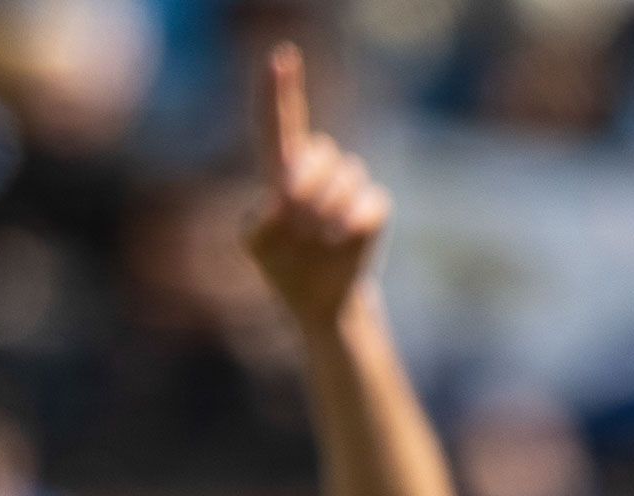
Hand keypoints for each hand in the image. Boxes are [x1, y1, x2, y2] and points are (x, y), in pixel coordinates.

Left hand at [245, 43, 390, 330]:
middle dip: (308, 188)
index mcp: (281, 171)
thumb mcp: (259, 244)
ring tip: (321, 240)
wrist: (322, 302)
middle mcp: (316, 171)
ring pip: (346, 175)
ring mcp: (348, 188)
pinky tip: (343, 242)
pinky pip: (371, 203)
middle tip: (300, 227)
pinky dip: (355, 225)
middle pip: (316, 153)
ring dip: (330, 212)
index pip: (277, 123)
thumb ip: (264, 217)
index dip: (279, 90)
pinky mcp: (374, 209)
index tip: (281, 56)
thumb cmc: (284, 268)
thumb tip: (284, 198)